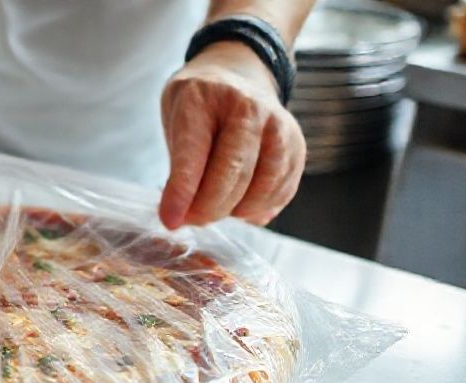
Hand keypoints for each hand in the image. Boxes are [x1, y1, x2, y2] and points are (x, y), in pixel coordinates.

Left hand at [159, 41, 305, 228]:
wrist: (236, 79)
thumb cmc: (198, 108)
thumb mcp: (175, 123)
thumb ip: (179, 168)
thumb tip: (178, 218)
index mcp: (204, 98)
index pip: (194, 151)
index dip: (182, 191)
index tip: (169, 220)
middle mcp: (248, 107)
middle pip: (233, 171)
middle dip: (208, 207)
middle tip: (191, 220)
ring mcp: (277, 125)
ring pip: (262, 185)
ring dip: (235, 211)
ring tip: (215, 211)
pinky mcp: (296, 146)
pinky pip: (281, 190)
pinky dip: (259, 209)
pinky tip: (240, 209)